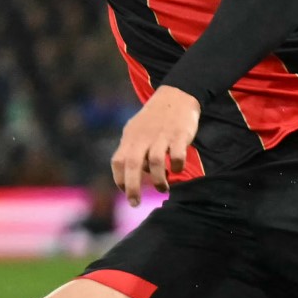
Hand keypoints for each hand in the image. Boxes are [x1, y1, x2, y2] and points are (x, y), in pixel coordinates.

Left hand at [111, 86, 200, 205]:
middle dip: (132, 187)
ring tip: (162, 188)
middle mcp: (143, 137)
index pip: (118, 161)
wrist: (176, 94)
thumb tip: (134, 176)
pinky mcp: (179, 135)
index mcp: (130, 137)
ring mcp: (161, 136)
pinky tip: (178, 169)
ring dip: (158, 180)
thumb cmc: (155, 118)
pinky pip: (177, 155)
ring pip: (155, 162)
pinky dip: (177, 166)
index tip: (125, 192)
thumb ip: (132, 151)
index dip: (119, 179)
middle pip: (133, 164)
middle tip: (135, 203)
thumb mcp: (137, 130)